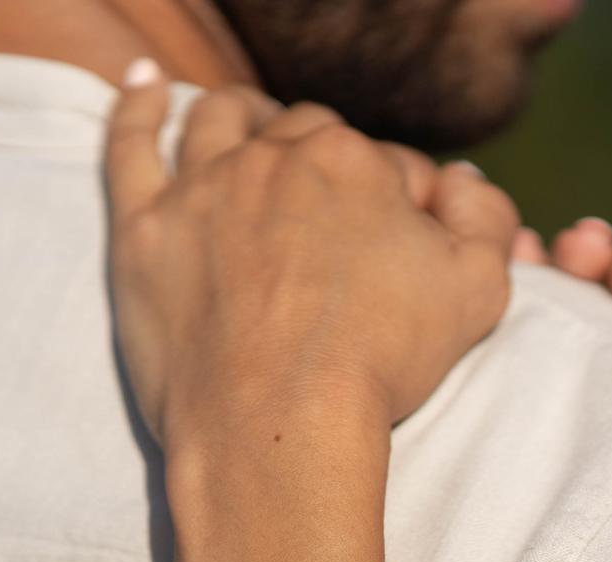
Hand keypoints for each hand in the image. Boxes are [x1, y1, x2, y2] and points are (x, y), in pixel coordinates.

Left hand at [104, 75, 518, 457]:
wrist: (281, 426)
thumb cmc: (381, 364)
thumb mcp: (477, 291)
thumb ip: (482, 218)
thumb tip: (457, 179)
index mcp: (351, 162)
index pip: (377, 160)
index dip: (389, 199)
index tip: (388, 245)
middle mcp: (271, 158)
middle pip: (297, 136)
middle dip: (316, 159)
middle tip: (322, 208)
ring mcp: (200, 190)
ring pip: (218, 123)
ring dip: (240, 116)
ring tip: (248, 127)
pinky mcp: (143, 231)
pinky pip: (129, 144)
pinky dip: (137, 106)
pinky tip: (145, 84)